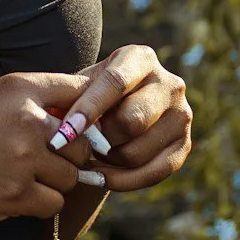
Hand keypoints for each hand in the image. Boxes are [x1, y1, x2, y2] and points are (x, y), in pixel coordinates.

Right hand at [0, 71, 107, 225]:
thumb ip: (35, 101)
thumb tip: (84, 115)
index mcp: (19, 88)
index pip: (78, 90)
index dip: (87, 111)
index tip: (82, 126)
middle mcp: (25, 120)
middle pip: (81, 144)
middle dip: (69, 156)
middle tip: (47, 160)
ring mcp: (21, 160)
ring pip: (70, 178)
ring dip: (54, 182)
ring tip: (25, 177)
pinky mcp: (13, 195)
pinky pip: (52, 203)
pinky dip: (40, 203)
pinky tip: (16, 194)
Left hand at [48, 45, 192, 192]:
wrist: (115, 114)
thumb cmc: (90, 97)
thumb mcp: (78, 87)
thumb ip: (68, 98)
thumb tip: (56, 121)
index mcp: (140, 58)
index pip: (115, 82)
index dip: (88, 109)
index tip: (65, 134)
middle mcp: (169, 83)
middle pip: (132, 120)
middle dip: (101, 138)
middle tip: (81, 144)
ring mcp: (181, 115)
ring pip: (138, 151)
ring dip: (108, 160)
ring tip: (93, 153)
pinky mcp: (183, 145)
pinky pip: (152, 173)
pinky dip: (123, 180)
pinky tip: (102, 177)